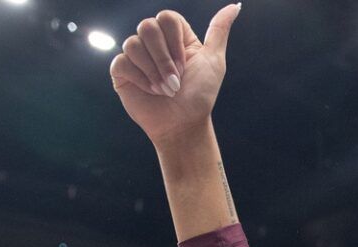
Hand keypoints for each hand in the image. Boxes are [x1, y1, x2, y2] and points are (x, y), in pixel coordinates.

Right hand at [111, 7, 240, 146]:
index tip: (185, 65)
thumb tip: (235, 7)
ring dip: (154, 71)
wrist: (184, 124)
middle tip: (175, 81)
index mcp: (174, 36)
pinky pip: (122, 62)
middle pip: (147, 26)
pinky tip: (150, 91)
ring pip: (133, 43)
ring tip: (165, 90)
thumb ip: (219, 31)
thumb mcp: (214, 61)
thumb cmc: (199, 96)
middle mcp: (153, 42)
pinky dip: (140, 79)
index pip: (167, 17)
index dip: (175, 42)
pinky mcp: (122, 71)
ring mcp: (136, 56)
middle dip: (164, 58)